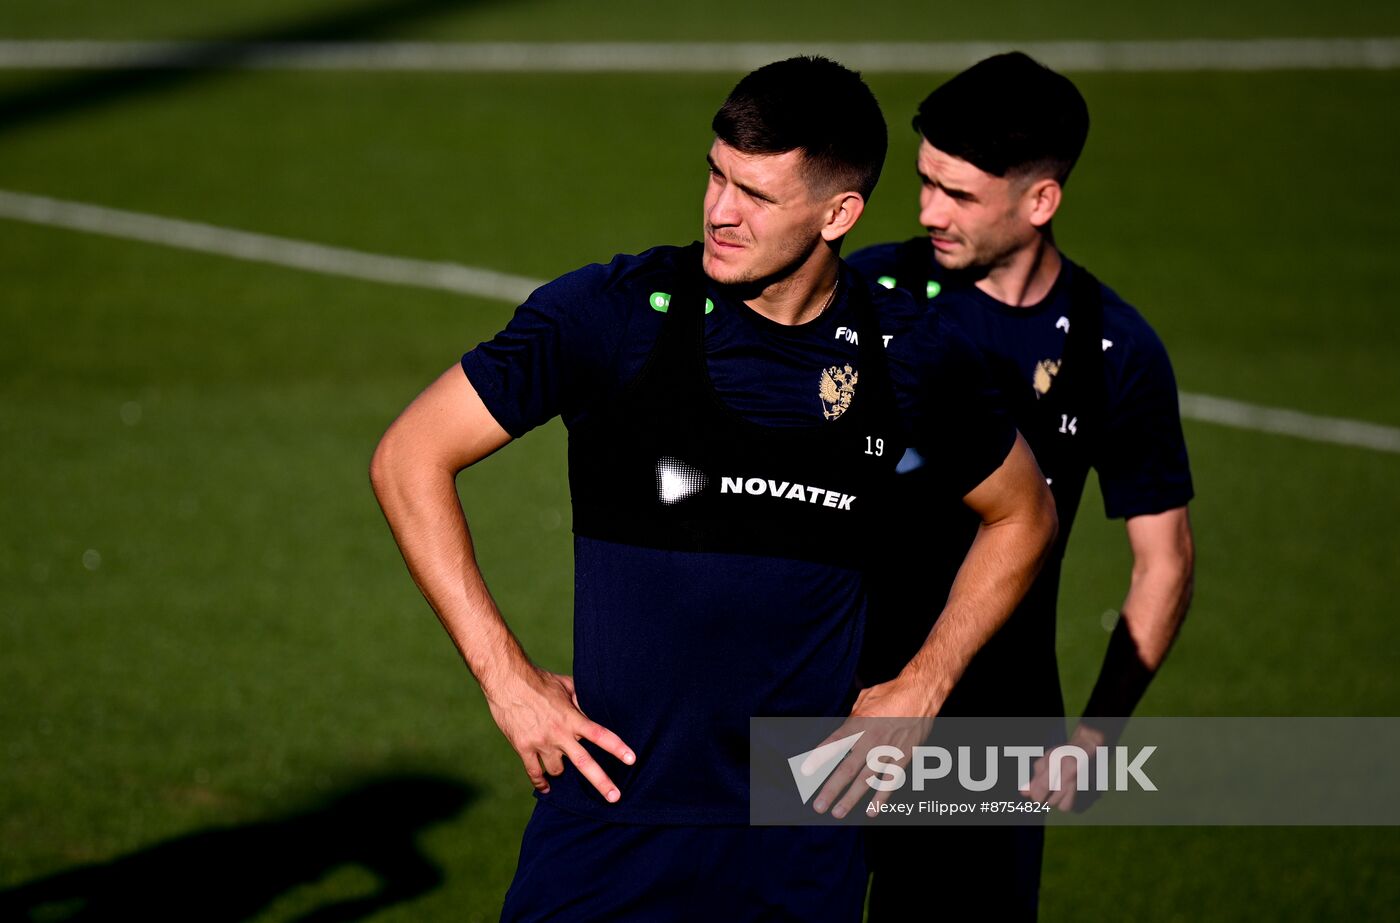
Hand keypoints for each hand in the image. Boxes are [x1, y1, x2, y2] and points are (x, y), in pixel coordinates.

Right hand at [484, 665, 634, 801]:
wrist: (507, 681)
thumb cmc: (538, 680)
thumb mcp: (565, 685)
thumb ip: (580, 699)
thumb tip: (593, 706)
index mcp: (572, 717)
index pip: (599, 734)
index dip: (617, 747)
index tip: (631, 759)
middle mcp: (559, 733)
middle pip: (584, 762)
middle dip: (601, 781)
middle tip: (615, 798)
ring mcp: (541, 742)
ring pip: (557, 770)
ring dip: (561, 772)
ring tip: (562, 768)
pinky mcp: (523, 747)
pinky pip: (534, 771)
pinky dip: (540, 782)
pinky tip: (546, 788)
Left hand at [806, 679, 934, 819]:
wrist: (921, 694)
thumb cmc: (891, 692)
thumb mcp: (864, 699)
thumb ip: (852, 718)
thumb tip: (844, 728)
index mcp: (858, 724)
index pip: (834, 744)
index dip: (819, 758)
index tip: (805, 772)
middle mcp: (870, 740)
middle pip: (847, 768)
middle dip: (831, 789)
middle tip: (819, 805)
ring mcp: (887, 751)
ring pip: (867, 780)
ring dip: (851, 798)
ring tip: (838, 812)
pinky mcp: (903, 758)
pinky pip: (890, 782)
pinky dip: (881, 798)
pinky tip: (871, 811)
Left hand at [1020, 722, 1104, 812]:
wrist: (1086, 749)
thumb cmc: (1063, 753)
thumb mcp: (1046, 759)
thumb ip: (1035, 777)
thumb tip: (1023, 794)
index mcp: (1057, 765)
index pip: (1041, 789)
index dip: (1036, 796)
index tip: (1037, 794)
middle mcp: (1070, 776)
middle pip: (1052, 802)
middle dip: (1047, 798)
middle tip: (1051, 788)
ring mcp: (1082, 785)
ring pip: (1064, 808)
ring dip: (1060, 802)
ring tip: (1060, 791)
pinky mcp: (1091, 792)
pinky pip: (1076, 808)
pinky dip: (1071, 803)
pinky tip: (1070, 793)